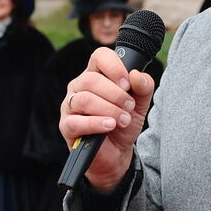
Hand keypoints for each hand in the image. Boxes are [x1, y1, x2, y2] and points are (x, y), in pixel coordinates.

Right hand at [59, 47, 155, 192]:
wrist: (117, 153)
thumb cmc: (123, 124)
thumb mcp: (140, 104)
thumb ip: (144, 87)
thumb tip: (136, 75)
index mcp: (95, 75)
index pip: (100, 57)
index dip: (115, 67)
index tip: (127, 83)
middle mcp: (79, 87)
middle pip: (92, 79)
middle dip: (116, 95)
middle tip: (129, 107)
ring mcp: (70, 106)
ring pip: (85, 99)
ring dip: (109, 109)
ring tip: (123, 120)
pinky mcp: (67, 126)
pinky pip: (78, 121)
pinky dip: (97, 123)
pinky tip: (110, 126)